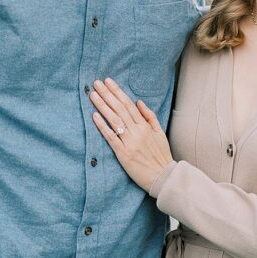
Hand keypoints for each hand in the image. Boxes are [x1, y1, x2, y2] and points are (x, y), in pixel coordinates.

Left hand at [90, 78, 173, 192]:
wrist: (163, 176)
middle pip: (119, 109)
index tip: (108, 82)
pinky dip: (102, 126)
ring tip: (93, 95)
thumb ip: (149, 116)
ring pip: (114, 120)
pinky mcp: (123, 154)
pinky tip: (94, 116)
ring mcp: (129, 142)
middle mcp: (137, 131)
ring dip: (102, 106)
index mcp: (145, 126)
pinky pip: (111, 137)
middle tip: (97, 83)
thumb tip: (139, 101)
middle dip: (107, 94)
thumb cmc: (161, 155)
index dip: (117, 92)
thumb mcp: (160, 133)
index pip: (128, 104)